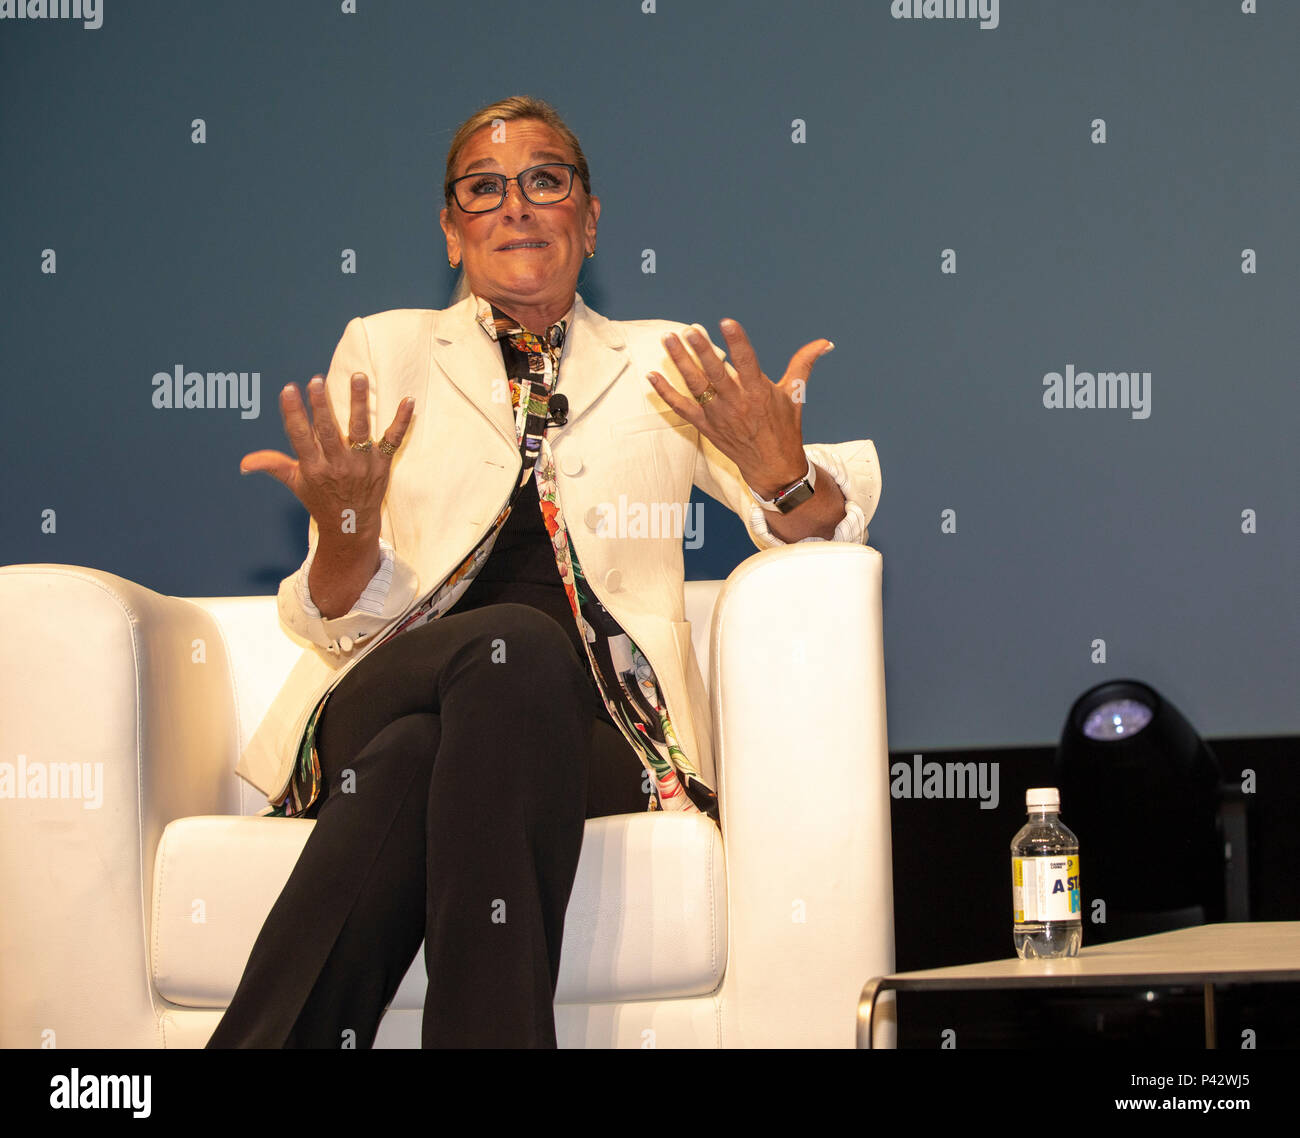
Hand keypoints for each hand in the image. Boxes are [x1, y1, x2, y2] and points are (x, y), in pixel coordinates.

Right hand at [239, 372, 413, 537]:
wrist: (352, 526)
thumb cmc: (321, 499)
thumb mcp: (295, 483)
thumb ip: (272, 465)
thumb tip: (243, 463)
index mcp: (313, 467)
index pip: (300, 437)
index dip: (294, 413)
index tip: (289, 389)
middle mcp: (338, 465)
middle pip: (329, 432)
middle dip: (322, 406)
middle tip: (317, 380)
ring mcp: (362, 464)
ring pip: (361, 430)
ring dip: (359, 403)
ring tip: (358, 377)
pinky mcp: (383, 464)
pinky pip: (394, 440)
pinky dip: (402, 421)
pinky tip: (408, 400)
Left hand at [646, 319, 832, 496]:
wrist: (773, 468)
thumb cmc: (784, 428)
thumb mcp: (794, 394)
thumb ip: (803, 363)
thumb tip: (825, 342)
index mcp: (759, 392)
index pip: (747, 361)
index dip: (737, 341)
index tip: (726, 322)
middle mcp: (736, 403)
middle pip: (715, 373)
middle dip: (701, 350)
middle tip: (689, 330)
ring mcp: (718, 416)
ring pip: (695, 385)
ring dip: (680, 362)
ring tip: (669, 340)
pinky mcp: (705, 426)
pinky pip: (681, 408)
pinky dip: (665, 393)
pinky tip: (652, 375)